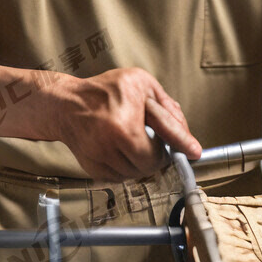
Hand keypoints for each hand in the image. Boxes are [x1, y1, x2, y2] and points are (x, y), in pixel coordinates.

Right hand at [42, 67, 201, 180]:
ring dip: (142, 161)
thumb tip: (186, 134)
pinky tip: (121, 147)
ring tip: (134, 138)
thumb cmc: (104, 91)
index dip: (180, 147)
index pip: (160, 147)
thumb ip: (166, 107)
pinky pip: (121, 177)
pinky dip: (127, 166)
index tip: (195, 152)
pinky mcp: (93, 169)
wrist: (66, 105)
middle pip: (150, 165)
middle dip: (157, 153)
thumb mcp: (140, 84)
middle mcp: (110, 146)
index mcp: (124, 125)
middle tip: (153, 138)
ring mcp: (100, 160)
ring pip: (136, 174)